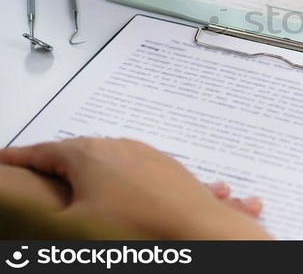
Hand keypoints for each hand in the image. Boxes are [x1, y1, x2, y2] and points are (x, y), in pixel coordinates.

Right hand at [0, 138, 269, 238]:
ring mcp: (151, 157)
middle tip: (39, 177)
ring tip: (81, 193)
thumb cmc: (135, 233)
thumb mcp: (71, 226)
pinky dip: (133, 186)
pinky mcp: (173, 172)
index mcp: (89, 155)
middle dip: (59, 165)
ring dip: (95, 176)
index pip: (43, 153)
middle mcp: (122, 147)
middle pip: (79, 154)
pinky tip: (141, 199)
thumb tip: (47, 202)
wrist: (203, 236)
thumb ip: (48, 208)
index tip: (4, 161)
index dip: (20, 160)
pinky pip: (146, 176)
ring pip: (114, 163)